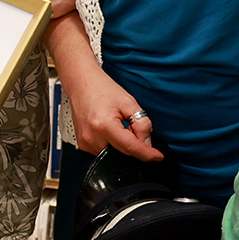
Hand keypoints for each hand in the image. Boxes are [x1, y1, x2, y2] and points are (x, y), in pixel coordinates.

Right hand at [47, 15, 162, 159]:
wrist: (81, 83)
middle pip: (122, 153)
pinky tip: (111, 130)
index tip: (157, 156)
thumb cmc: (101, 88)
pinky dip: (112, 144)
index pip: (130, 147)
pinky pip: (104, 152)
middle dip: (134, 145)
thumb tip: (147, 142)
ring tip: (119, 125)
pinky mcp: (83, 145)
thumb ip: (142, 123)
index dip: (147, 154)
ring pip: (114, 155)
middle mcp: (92, 137)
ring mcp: (85, 143)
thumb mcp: (128, 102)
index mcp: (104, 125)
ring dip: (122, 145)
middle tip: (133, 127)